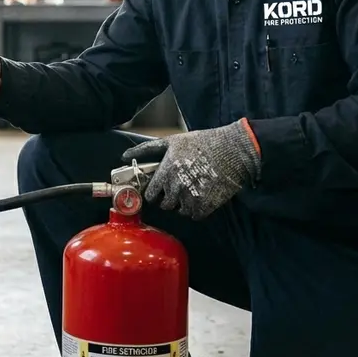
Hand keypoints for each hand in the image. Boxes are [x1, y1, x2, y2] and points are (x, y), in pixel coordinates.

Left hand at [122, 120, 260, 218]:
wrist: (232, 150)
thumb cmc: (201, 143)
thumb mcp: (172, 141)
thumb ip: (146, 149)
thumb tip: (125, 156)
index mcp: (165, 173)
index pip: (150, 195)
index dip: (155, 192)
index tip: (161, 188)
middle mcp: (175, 188)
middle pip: (164, 205)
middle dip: (170, 198)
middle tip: (180, 186)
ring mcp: (191, 199)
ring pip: (180, 211)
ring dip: (184, 204)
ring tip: (193, 188)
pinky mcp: (206, 207)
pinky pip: (195, 215)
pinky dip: (198, 209)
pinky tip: (203, 194)